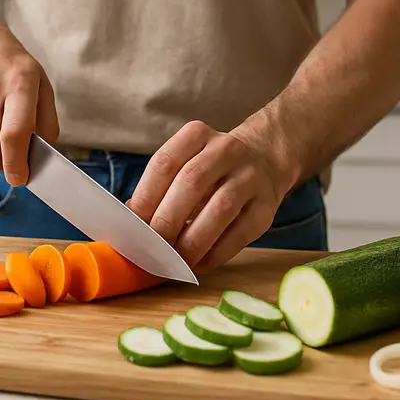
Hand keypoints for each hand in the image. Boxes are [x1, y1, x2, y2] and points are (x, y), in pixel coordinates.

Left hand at [127, 120, 290, 270]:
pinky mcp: (267, 206)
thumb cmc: (211, 168)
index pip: (164, 163)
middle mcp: (226, 150)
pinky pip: (240, 233)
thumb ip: (160, 186)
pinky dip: (216, 253)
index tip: (132, 227)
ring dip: (192, 241)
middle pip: (191, 183)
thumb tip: (132, 220)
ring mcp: (250, 176)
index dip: (145, 198)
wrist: (265, 158)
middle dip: (167, 220)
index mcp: (196, 135)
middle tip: (151, 248)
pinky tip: (199, 263)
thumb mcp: (185, 162)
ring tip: (174, 262)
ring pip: (219, 209)